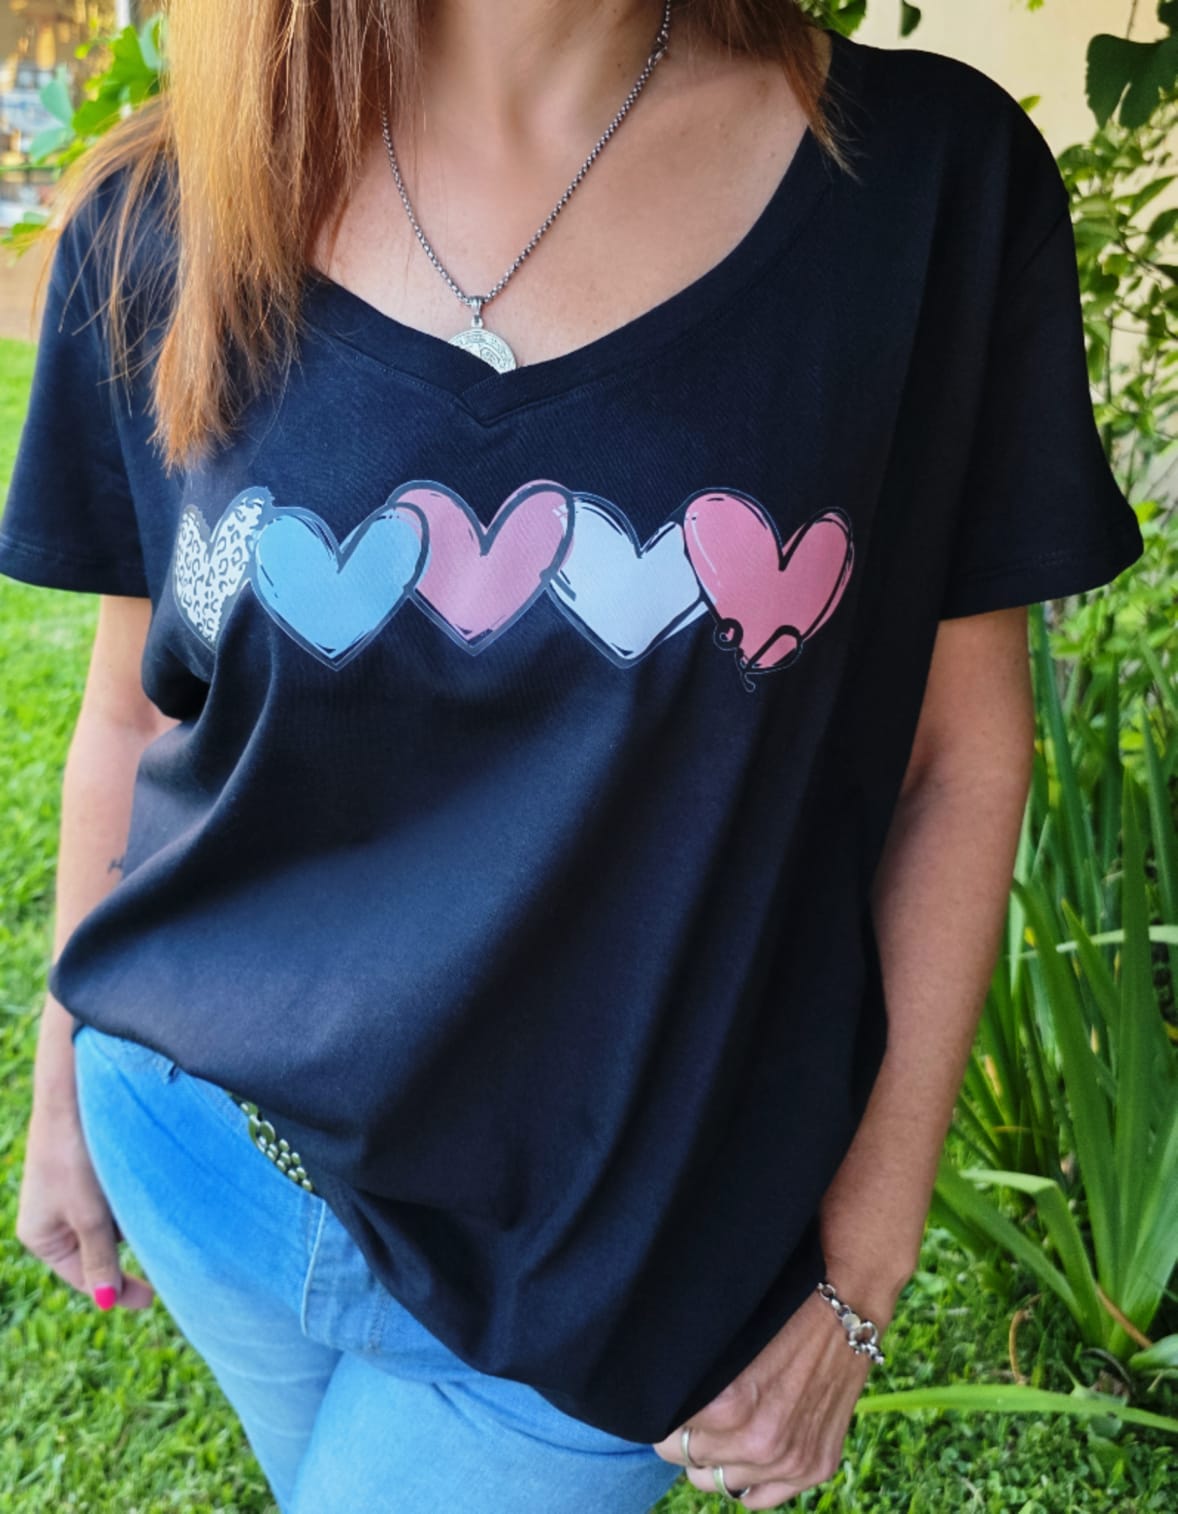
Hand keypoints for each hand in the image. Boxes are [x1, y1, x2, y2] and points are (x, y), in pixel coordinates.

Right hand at [16, 1088, 155, 1311]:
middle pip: (99, 1251)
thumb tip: (108, 1301)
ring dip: (134, 1223)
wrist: (74, 1092)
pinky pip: (116, 1199)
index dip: (116, 1289)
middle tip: (164, 1259)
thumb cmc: (74, 1154)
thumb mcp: (89, 1214)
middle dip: (127, 1253)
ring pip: (112, 1224)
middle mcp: (55, 1218)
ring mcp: (73, 1195)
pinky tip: (149, 1191)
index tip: (151, 1299)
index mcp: (43, 1236)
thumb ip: (100, 1258)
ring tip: (155, 1214)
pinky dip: (132, 1200)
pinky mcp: (92, 1173)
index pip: (84, 1276)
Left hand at [651, 1284, 889, 1507]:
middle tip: (696, 1411)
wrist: (845, 1304)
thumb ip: (694, 1377)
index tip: (671, 1403)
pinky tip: (745, 1450)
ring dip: (716, 1459)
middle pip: (691, 1462)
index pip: (666, 1439)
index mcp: (729, 1408)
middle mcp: (759, 1443)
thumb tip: (658, 1394)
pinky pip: (759, 1497)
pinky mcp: (816, 1466)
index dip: (666, 1418)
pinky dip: (748, 1477)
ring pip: (722, 1483)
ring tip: (721, 1427)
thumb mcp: (725, 1339)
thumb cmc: (779, 1310)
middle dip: (689, 1438)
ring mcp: (791, 1460)